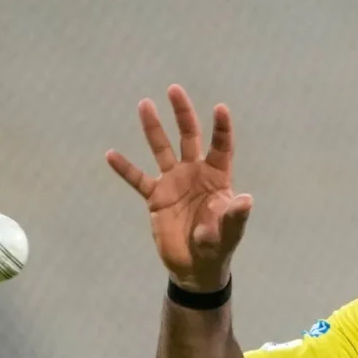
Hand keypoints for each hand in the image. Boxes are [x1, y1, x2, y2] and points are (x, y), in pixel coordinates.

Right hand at [106, 84, 252, 291]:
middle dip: (183, 114)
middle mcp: (195, 174)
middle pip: (189, 137)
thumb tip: (247, 200)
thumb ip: (235, 216)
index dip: (221, 128)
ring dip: (153, 129)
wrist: (194, 268)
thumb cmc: (217, 248)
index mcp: (218, 178)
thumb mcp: (229, 232)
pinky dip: (125, 168)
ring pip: (162, 149)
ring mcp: (174, 183)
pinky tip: (110, 154)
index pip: (221, 147)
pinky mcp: (156, 198)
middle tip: (174, 89)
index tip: (220, 108)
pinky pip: (138, 179)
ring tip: (144, 104)